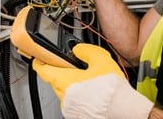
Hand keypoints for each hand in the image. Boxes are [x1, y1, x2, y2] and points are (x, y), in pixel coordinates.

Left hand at [33, 43, 152, 118]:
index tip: (39, 58)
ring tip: (90, 80)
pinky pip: (73, 101)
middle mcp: (64, 96)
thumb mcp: (100, 59)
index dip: (40, 61)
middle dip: (64, 72)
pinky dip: (79, 95)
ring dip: (73, 84)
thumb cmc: (111, 89)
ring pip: (65, 91)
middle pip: (56, 80)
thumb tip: (77, 49)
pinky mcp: (77, 116)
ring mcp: (70, 108)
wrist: (123, 110)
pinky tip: (93, 91)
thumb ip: (85, 50)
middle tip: (77, 65)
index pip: (43, 70)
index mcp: (65, 81)